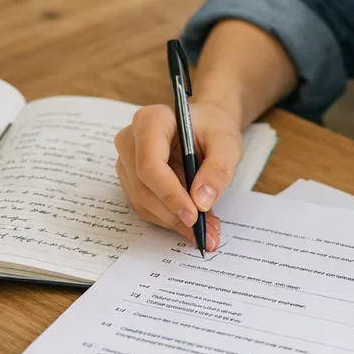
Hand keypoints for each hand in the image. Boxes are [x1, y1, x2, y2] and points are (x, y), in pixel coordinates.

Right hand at [113, 100, 243, 249]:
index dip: (170, 194)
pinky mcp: (130, 178)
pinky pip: (145, 206)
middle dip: (175, 214)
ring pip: (142, 201)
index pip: (150, 164)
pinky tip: (192, 221)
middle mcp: (130, 140)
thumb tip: (201, 201)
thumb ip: (218, 170)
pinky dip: (169, 218)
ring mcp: (127, 160)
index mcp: (150, 121)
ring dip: (174, 220)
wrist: (206, 125)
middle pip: (144, 187)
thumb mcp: (226, 144)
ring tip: (206, 229)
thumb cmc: (213, 129)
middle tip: (208, 232)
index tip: (194, 216)